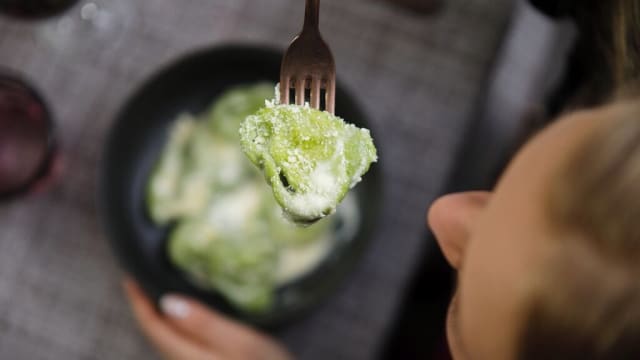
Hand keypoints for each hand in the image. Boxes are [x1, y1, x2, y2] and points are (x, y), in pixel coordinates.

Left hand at [123, 278, 291, 359]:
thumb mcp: (242, 342)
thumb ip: (204, 324)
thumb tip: (166, 302)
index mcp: (188, 357)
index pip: (153, 326)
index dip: (138, 301)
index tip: (130, 275)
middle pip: (157, 334)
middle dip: (145, 307)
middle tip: (141, 277)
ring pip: (168, 341)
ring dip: (159, 317)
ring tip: (159, 291)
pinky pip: (180, 346)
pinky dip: (175, 328)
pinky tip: (186, 317)